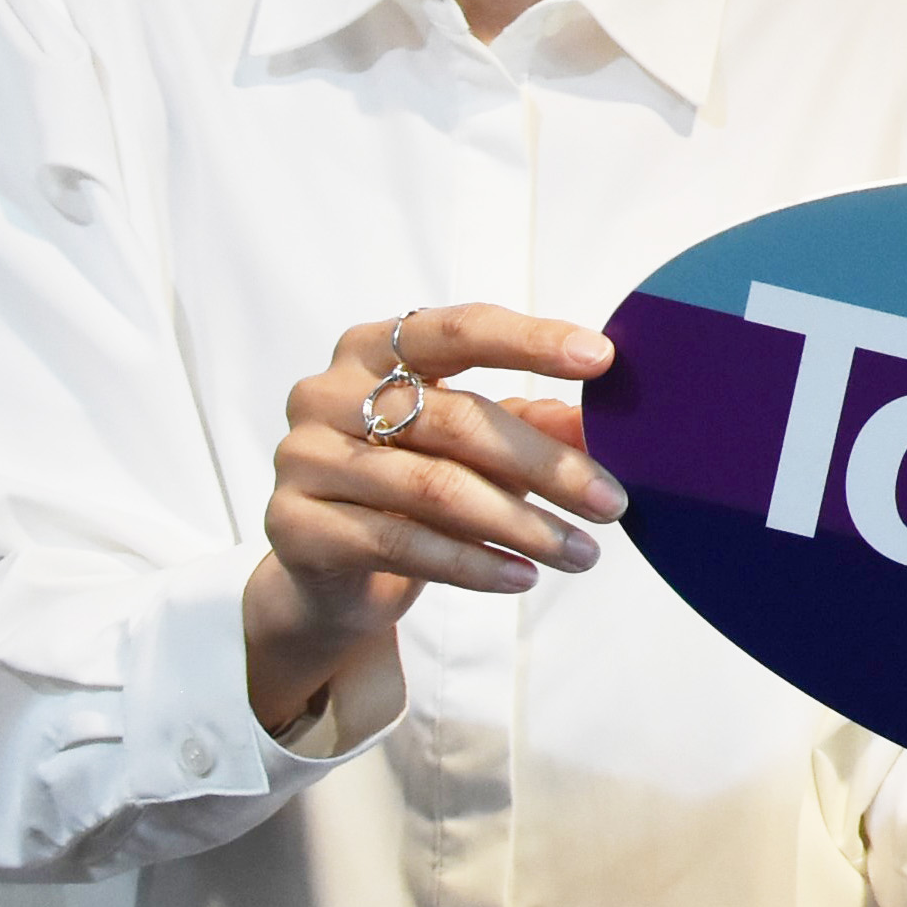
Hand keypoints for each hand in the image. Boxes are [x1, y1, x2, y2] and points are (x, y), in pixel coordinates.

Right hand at [242, 304, 629, 730]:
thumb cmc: (408, 483)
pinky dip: (473, 563)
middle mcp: (328, 392)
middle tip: (611, 502)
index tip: (604, 358)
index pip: (459, 329)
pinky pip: (401, 543)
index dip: (531, 341)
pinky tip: (523, 577)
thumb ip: (529, 423)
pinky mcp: (295, 525)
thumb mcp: (473, 446)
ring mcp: (304, 457)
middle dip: (546, 465)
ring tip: (581, 553)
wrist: (325, 570)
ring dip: (521, 525)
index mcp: (372, 347)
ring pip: (433, 488)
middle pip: (457, 420)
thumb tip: (597, 423)